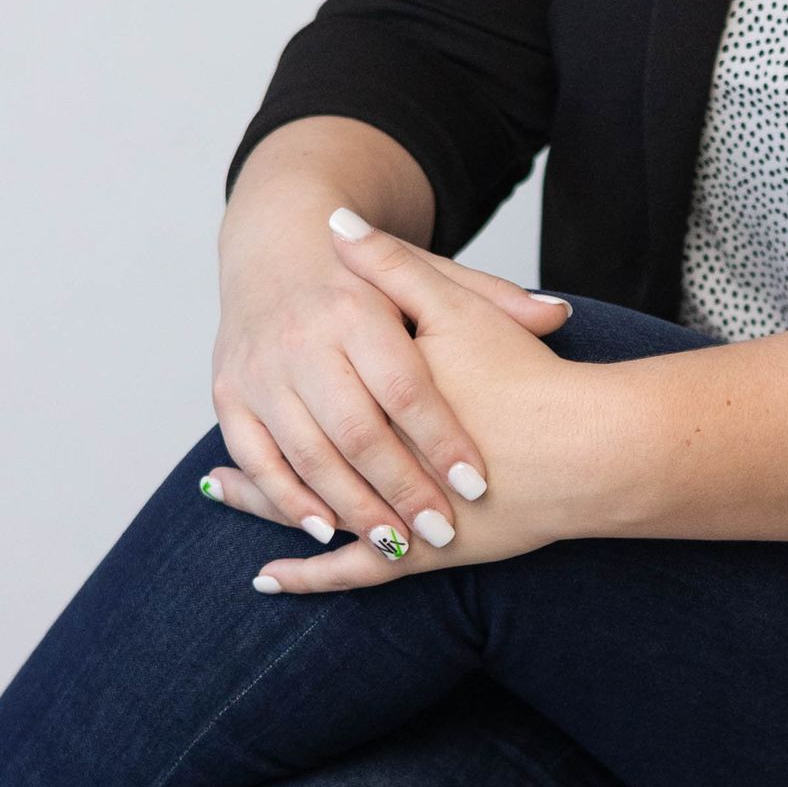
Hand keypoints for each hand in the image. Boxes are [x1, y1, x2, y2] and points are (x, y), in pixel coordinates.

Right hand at [209, 205, 576, 563]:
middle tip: (440, 529)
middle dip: (400, 488)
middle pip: (356, 430)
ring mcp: (261, 369)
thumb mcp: (428, 274)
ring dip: (350, 506)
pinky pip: (257, 458)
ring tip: (395, 541)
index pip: (406, 388)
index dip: (442, 441)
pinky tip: (325, 527)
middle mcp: (303, 338)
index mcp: (357, 307)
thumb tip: (558, 315)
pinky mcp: (229, 394)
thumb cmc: (364, 276)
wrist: (274, 246)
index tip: (477, 486)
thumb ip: (491, 297)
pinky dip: (288, 497)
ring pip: (307, 453)